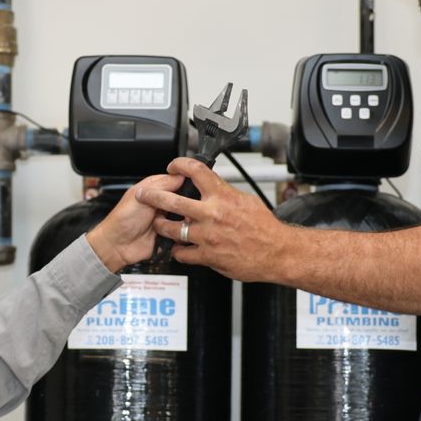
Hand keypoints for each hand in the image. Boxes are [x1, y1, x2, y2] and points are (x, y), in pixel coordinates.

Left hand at [86, 173, 185, 271]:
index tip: (192, 186)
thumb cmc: (123, 219)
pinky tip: (179, 231)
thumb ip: (162, 185)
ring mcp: (164, 218)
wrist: (118, 245)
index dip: (183, 182)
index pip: (174, 180)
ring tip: (182, 220)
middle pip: (181, 199)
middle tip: (186, 207)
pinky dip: (182, 232)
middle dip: (186, 203)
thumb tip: (181, 175)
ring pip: (184, 216)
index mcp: (152, 189)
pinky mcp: (167, 233)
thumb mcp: (142, 196)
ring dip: (184, 219)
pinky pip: (181, 232)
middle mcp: (160, 203)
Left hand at [136, 157, 286, 281]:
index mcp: (222, 196)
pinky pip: (182, 253)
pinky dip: (178, 251)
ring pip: (171, 229)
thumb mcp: (247, 200)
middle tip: (143, 196)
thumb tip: (214, 186)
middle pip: (172, 200)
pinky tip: (179, 248)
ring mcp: (207, 236)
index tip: (173, 166)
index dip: (179, 165)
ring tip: (158, 225)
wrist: (277, 252)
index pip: (195, 171)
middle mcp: (212, 214)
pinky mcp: (208, 256)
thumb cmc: (265, 228)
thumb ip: (225, 193)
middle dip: (152, 197)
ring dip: (161, 226)